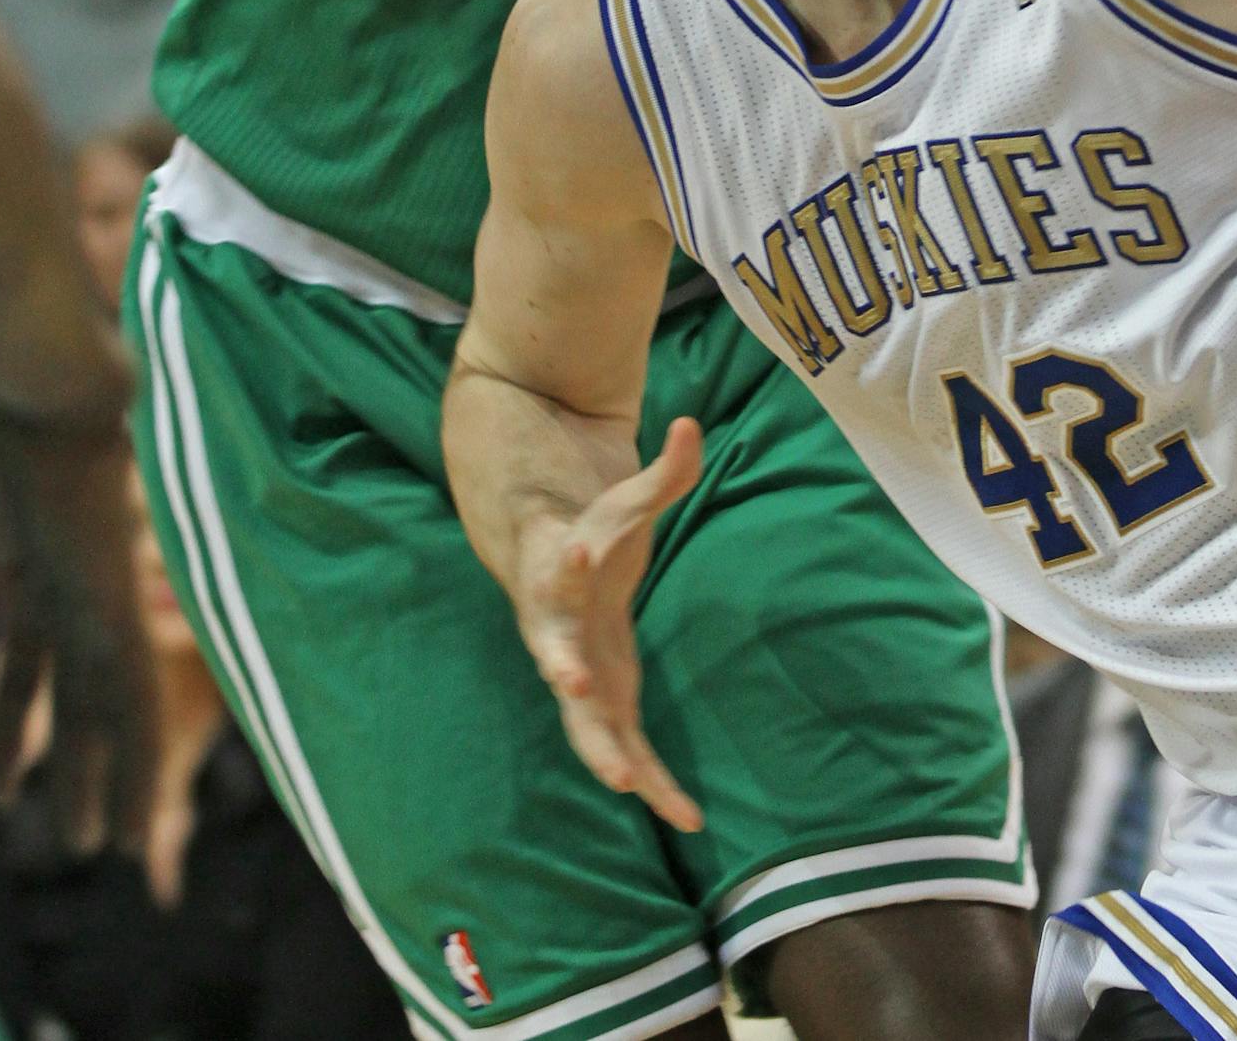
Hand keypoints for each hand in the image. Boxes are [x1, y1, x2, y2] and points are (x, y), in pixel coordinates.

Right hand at [0, 394, 153, 851]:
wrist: (40, 390)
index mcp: (32, 574)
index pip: (27, 671)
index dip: (13, 725)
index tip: (6, 778)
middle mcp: (74, 598)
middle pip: (74, 704)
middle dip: (70, 769)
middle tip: (73, 837)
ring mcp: (100, 606)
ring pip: (110, 717)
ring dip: (106, 784)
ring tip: (110, 851)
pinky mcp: (119, 611)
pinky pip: (135, 701)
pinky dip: (135, 763)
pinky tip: (137, 812)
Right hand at [509, 418, 702, 828]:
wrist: (546, 560)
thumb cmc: (589, 524)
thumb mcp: (623, 495)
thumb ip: (664, 470)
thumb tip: (690, 423)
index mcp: (560, 572)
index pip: (560, 565)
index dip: (566, 560)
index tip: (574, 553)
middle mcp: (561, 628)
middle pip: (560, 658)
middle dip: (572, 679)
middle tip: (579, 691)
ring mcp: (578, 667)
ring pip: (587, 720)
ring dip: (611, 753)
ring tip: (640, 788)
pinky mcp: (603, 696)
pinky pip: (622, 743)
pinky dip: (650, 778)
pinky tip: (687, 814)